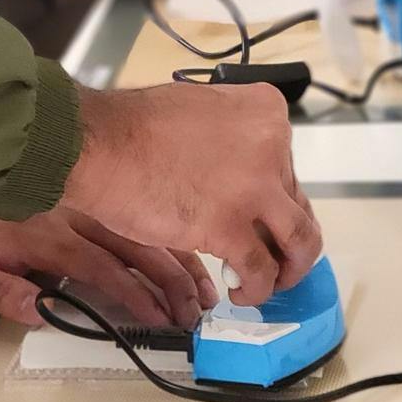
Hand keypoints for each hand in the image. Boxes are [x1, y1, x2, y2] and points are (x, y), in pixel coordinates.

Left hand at [0, 208, 217, 329]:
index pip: (97, 265)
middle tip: (197, 308)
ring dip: (172, 255)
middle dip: (168, 277)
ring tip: (202, 285)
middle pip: (129, 244)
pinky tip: (184, 250)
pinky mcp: (78, 198)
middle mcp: (66, 214)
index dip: (132, 291)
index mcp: (40, 234)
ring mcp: (75, 203)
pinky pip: (128, 215)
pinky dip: (158, 234)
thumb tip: (38, 310)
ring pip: (137, 227)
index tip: (162, 315)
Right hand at [63, 83, 321, 307]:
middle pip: (296, 202)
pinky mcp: (231, 227)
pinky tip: (239, 291)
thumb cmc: (134, 127)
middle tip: (276, 254)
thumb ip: (233, 136)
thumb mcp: (202, 110)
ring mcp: (256, 187)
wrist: (101, 144)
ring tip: (271, 281)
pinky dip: (256, 286)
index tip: (263, 212)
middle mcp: (272, 145)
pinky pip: (261, 269)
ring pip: (300, 239)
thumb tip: (239, 167)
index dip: (274, 194)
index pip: (288, 164)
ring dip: (290, 267)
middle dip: (285, 234)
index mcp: (265, 111)